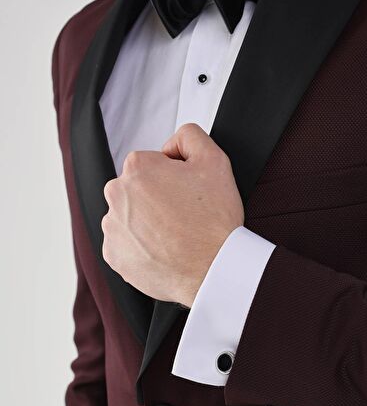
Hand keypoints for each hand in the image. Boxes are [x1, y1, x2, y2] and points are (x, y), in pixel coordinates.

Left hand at [102, 123, 243, 306]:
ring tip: (175, 237)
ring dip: (148, 224)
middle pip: (137, 191)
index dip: (174, 178)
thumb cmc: (214, 223)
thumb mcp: (215, 161)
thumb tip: (172, 145)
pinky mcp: (114, 256)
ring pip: (130, 218)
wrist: (213, 270)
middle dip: (157, 200)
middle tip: (184, 216)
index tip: (187, 195)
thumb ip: (190, 136)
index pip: (152, 164)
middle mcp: (117, 195)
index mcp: (137, 168)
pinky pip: (125, 246)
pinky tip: (164, 251)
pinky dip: (142, 248)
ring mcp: (112, 228)